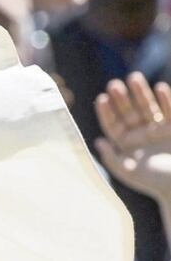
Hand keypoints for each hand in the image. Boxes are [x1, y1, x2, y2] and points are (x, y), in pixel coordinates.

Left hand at [94, 73, 170, 199]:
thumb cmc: (155, 183)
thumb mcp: (129, 173)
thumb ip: (112, 158)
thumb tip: (97, 141)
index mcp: (126, 144)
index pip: (113, 124)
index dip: (106, 112)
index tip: (101, 99)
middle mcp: (140, 134)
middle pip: (128, 112)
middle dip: (122, 98)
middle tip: (114, 84)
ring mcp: (158, 129)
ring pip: (147, 107)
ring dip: (141, 93)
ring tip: (134, 77)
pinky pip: (170, 111)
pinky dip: (166, 100)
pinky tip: (160, 88)